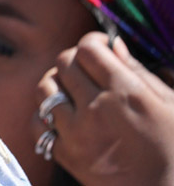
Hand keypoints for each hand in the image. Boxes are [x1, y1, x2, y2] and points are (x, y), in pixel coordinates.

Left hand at [34, 31, 173, 185]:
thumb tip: (113, 45)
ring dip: (57, 84)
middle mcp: (96, 110)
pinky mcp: (65, 154)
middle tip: (89, 70)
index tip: (101, 48)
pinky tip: (64, 117)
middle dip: (76, 60)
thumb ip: (139, 71)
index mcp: (126, 93)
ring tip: (74, 92)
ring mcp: (76, 133)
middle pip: (63, 63)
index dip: (93, 42)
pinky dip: (46, 115)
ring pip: (45, 89)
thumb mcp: (170, 105)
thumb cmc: (173, 149)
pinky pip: (37, 122)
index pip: (87, 49)